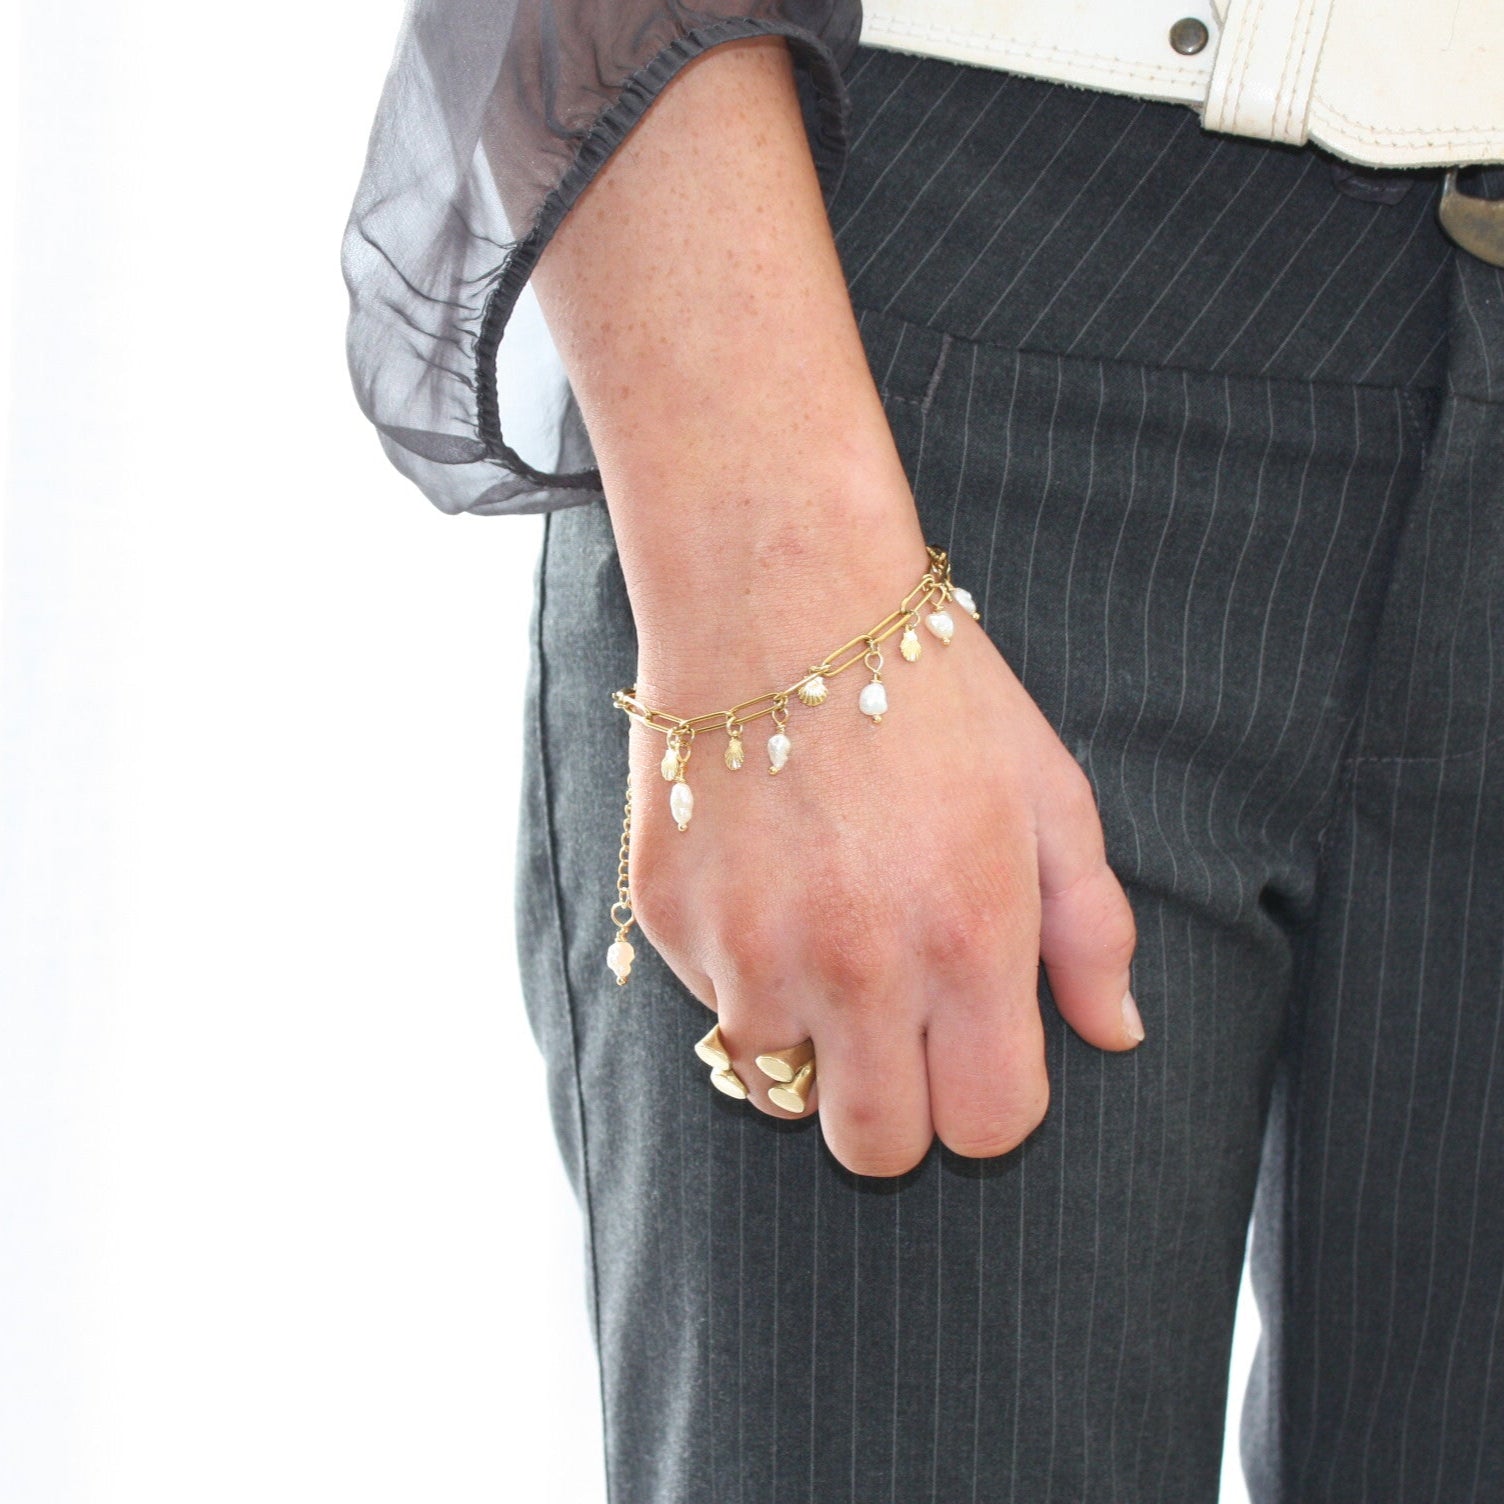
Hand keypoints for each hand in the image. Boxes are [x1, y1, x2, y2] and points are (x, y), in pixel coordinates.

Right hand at [624, 588, 1142, 1177]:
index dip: (990, 1101)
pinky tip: (764, 886)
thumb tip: (1115, 1035)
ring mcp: (747, 953)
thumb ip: (1092, 929)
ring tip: (823, 942)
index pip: (987, 1128)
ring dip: (811, 1046)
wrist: (775, 593)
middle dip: (900, 1106)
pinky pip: (713, 1010)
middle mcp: (855, 968)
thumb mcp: (1047, 789)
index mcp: (968, 940)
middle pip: (877, 1149)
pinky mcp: (670, 926)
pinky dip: (742, 980)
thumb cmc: (927, 685)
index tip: (977, 1048)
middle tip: (899, 1024)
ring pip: (780, 1092)